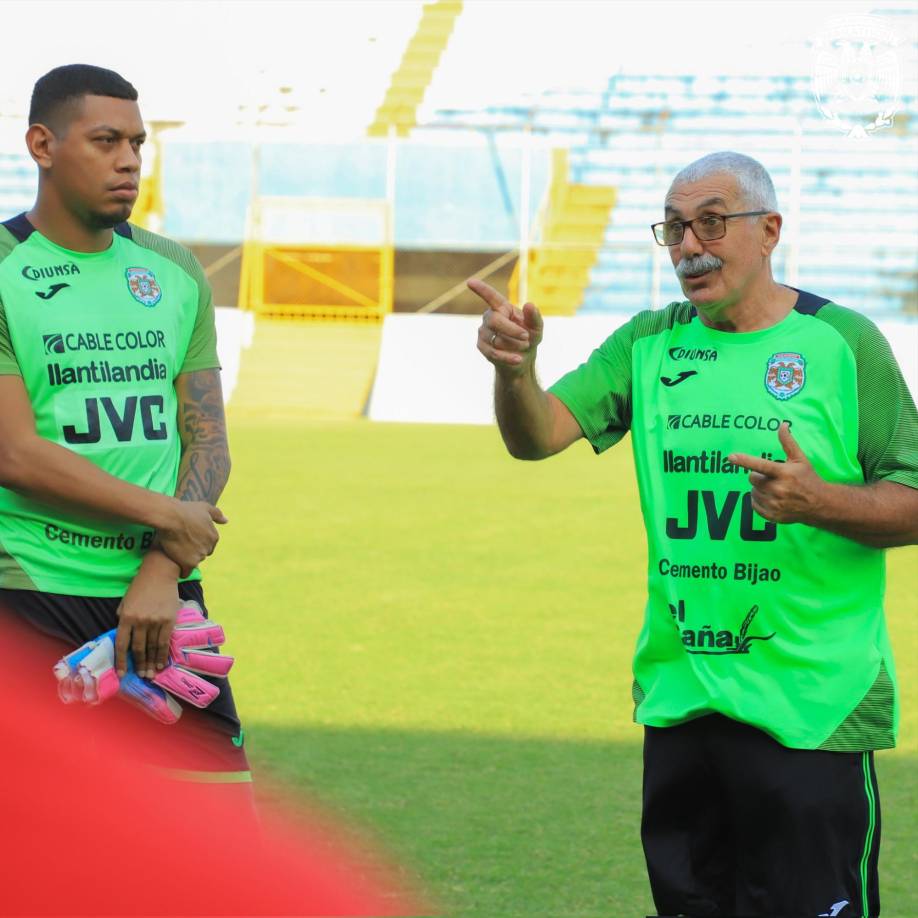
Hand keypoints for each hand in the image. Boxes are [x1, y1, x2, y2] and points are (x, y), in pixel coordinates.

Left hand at [54, 602, 233, 724]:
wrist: (160, 573)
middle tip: (142, 677)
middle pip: (138, 649)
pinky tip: (162, 663)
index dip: (121, 661)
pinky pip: (165, 641)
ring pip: (152, 647)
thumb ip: (123, 619)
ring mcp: (155, 621)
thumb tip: (125, 637)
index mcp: (125, 617)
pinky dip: (162, 654)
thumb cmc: (140, 587)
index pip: (121, 644)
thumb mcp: (125, 602)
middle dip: (139, 665)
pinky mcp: (169, 620)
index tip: (122, 674)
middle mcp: (140, 621)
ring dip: (151, 663)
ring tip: (152, 674)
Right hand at [157, 500, 226, 576]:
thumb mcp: (204, 508)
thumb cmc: (185, 510)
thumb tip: (226, 521)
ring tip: (175, 551)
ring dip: (186, 559)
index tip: (187, 537)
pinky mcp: (189, 563)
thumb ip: (217, 514)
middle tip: (180, 544)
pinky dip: (182, 570)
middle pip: (201, 554)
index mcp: (214, 536)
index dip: (197, 542)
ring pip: (194, 562)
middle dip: (193, 551)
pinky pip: (186, 572)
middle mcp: (209, 547)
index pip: (208, 545)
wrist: (171, 517)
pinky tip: (175, 564)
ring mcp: (200, 556)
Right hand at [468, 278, 542, 376]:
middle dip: (512, 330)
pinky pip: (493, 352)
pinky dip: (508, 357)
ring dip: (514, 345)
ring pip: (496, 339)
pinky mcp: (481, 346)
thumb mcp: (536, 328)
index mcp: (502, 307)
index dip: (481, 289)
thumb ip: (534, 317)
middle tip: (526, 337)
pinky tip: (517, 359)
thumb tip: (529, 305)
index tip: (470, 282)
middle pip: (495, 321)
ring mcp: (483, 331)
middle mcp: (489, 317)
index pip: (491, 296)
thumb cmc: (529, 338)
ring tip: (523, 346)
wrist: (522, 359)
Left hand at [729, 423, 826, 523]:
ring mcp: (775, 504)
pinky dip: (759, 501)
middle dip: (759, 476)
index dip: (745, 460)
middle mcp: (779, 489)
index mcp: (784, 473)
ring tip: (775, 489)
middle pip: (752, 479)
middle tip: (773, 478)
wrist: (821, 504)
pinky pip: (754, 505)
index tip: (731, 457)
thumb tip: (782, 424)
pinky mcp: (772, 516)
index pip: (761, 465)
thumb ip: (788, 443)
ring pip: (752, 492)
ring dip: (759, 489)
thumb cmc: (808, 479)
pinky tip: (772, 498)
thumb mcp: (800, 459)